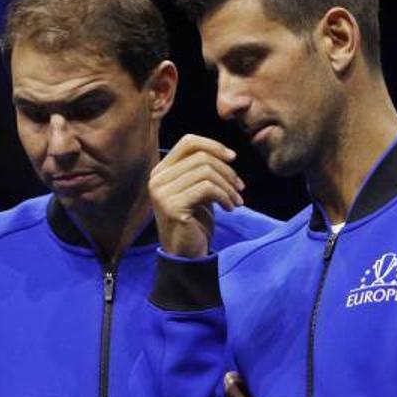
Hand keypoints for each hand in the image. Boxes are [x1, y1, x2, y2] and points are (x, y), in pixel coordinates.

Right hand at [149, 135, 244, 257]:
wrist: (186, 255)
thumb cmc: (194, 222)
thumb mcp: (198, 190)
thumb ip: (202, 170)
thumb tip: (227, 154)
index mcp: (161, 171)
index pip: (188, 142)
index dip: (213, 145)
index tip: (233, 158)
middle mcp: (157, 179)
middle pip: (201, 157)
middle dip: (227, 171)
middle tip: (240, 188)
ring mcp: (162, 193)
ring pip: (206, 172)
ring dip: (228, 186)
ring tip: (236, 201)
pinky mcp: (172, 207)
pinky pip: (206, 188)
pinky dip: (224, 196)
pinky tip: (230, 208)